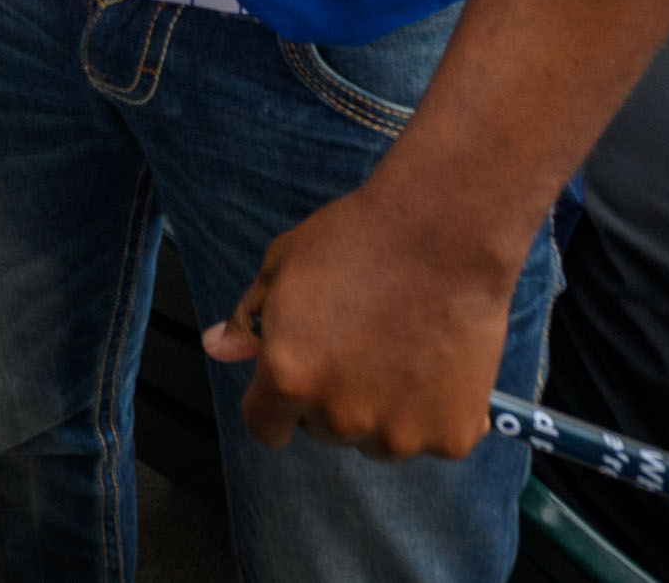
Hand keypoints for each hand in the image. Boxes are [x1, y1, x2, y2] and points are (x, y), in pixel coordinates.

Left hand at [203, 178, 525, 461]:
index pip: (265, 428)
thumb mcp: (282, 266)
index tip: (298, 380)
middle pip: (324, 428)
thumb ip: (248, 317)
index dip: (276, 403)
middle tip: (360, 342)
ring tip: (404, 346)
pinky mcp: (450, 437)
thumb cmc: (358, 240)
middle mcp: (339, 418)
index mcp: (287, 378)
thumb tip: (217, 348)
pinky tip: (440, 358)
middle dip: (333, 396)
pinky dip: (438, 410)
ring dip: (385, 408)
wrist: (447, 232)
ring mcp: (398, 435)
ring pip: (379, 437)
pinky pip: (435, 436)